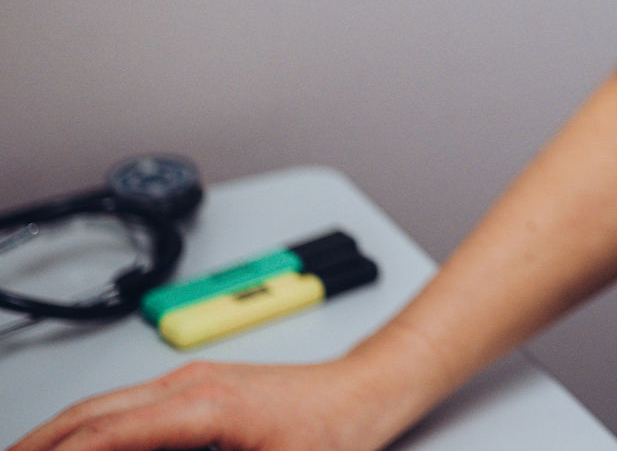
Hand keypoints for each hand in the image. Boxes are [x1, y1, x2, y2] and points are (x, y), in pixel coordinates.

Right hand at [5, 356, 411, 450]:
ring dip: (59, 438)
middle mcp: (189, 385)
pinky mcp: (198, 391)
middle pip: (88, 415)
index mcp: (202, 405)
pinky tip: (81, 449)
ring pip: (102, 408)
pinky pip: (127, 408)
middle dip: (38, 444)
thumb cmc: (335, 430)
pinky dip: (90, 432)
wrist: (369, 389)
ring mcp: (192, 382)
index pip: (104, 436)